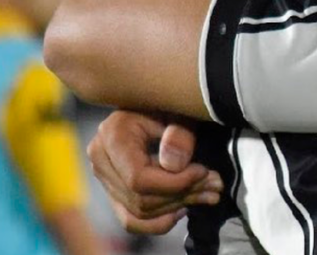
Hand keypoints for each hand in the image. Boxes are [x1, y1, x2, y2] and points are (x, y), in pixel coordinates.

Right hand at [87, 111, 221, 233]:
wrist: (159, 97)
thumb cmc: (173, 100)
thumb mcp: (181, 108)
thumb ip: (180, 132)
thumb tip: (173, 165)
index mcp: (112, 134)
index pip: (139, 179)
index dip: (175, 183)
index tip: (204, 171)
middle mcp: (100, 157)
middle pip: (140, 199)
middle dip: (183, 195)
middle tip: (216, 184)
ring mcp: (104, 175)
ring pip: (138, 211)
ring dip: (177, 207)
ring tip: (209, 193)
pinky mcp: (114, 188)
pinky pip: (131, 218)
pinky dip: (158, 220)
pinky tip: (184, 207)